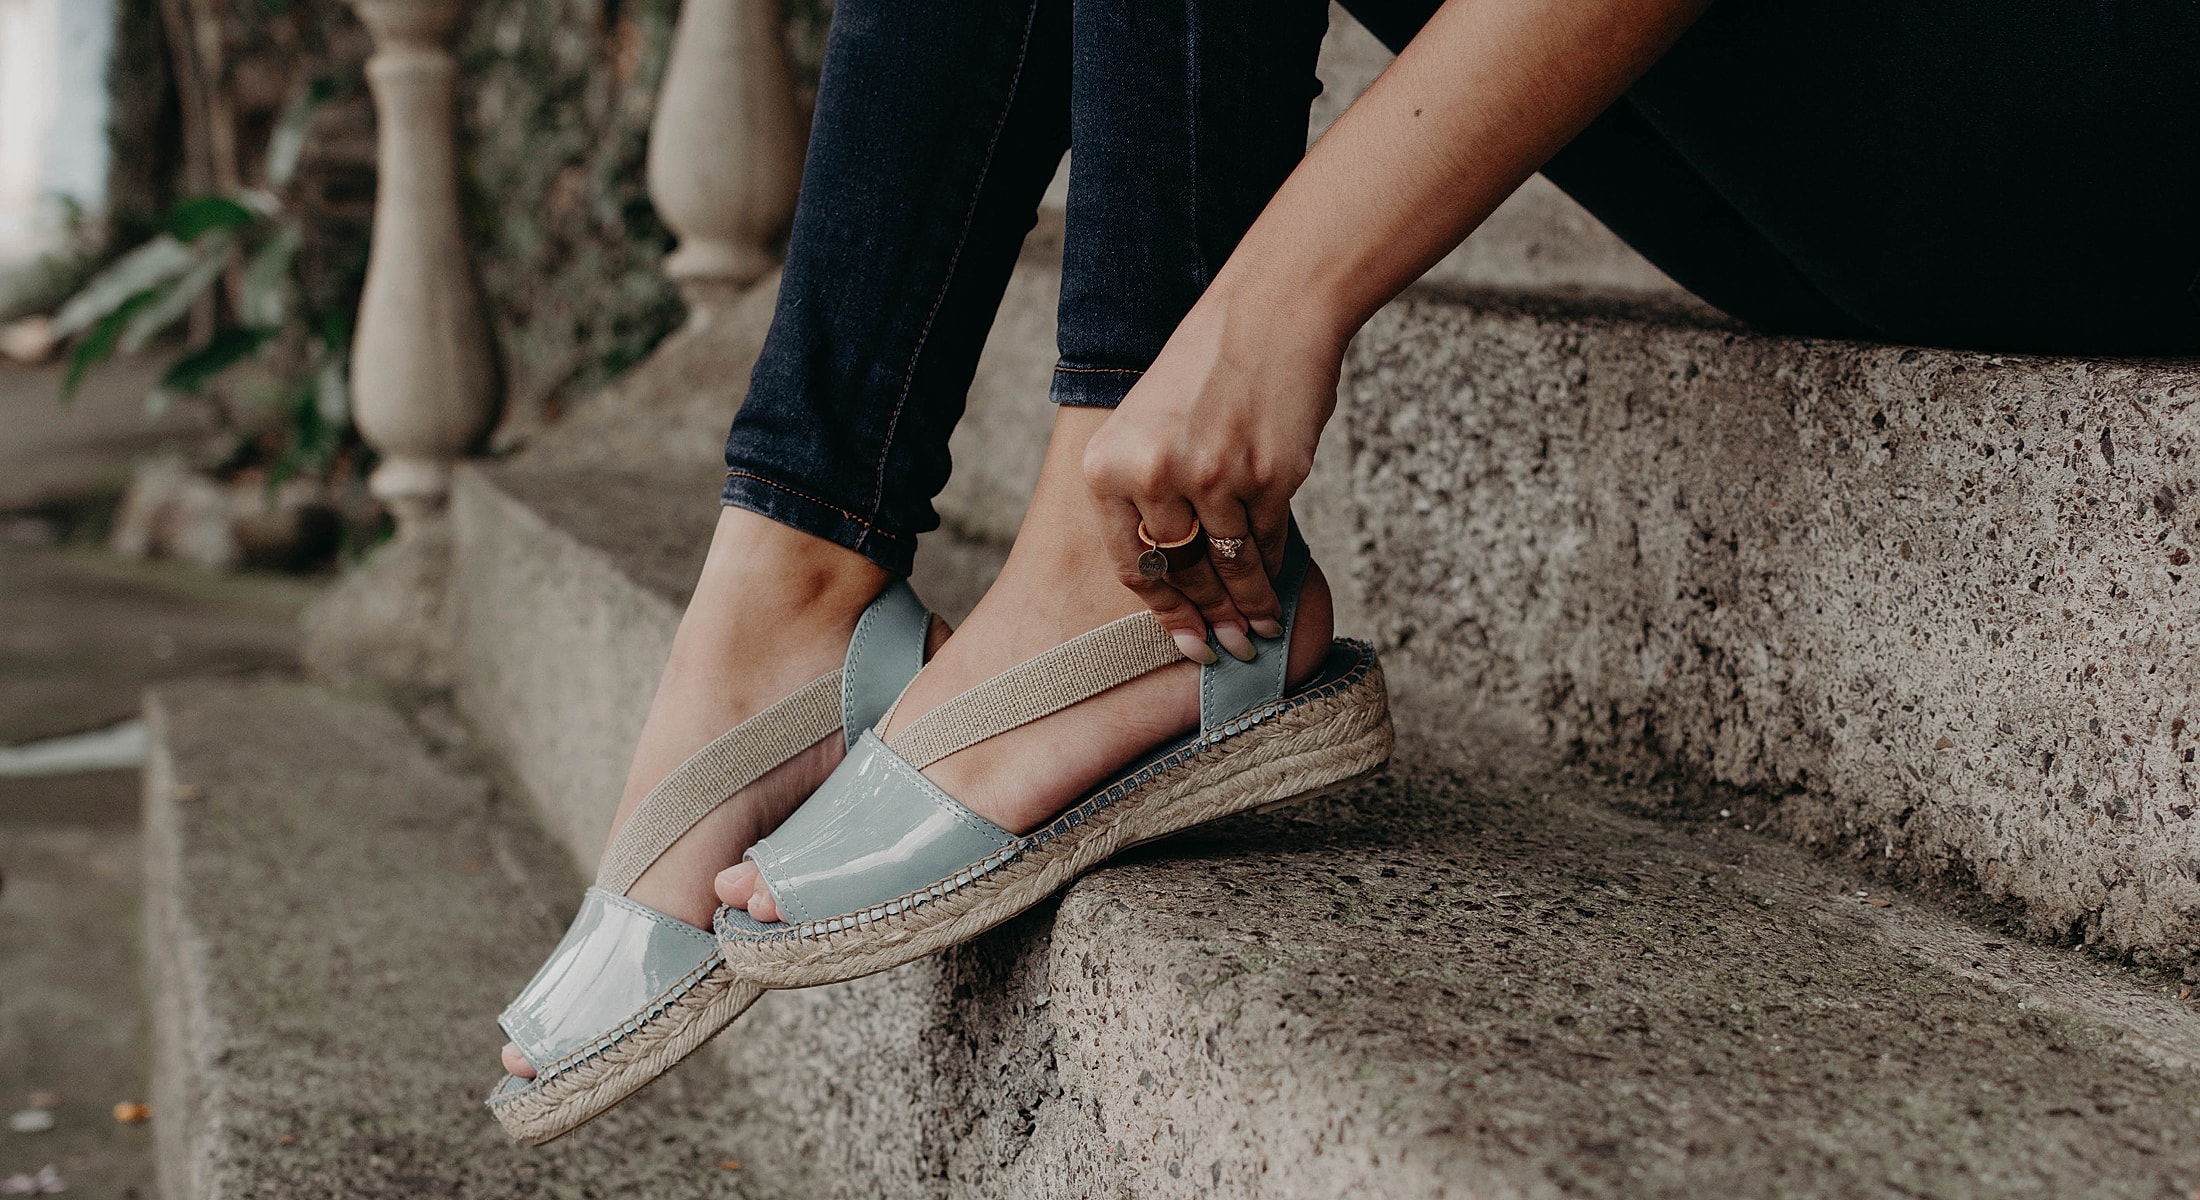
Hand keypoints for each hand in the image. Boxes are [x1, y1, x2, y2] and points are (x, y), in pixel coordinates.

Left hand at [1082, 285, 1344, 663]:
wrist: (1270, 312)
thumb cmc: (1207, 368)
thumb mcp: (1145, 425)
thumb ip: (1145, 492)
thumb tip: (1172, 573)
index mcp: (1108, 467)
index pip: (1133, 566)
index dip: (1164, 613)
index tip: (1187, 643)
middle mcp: (1153, 476)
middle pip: (1182, 575)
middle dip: (1209, 619)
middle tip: (1228, 650)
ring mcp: (1211, 478)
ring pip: (1229, 567)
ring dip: (1249, 607)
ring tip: (1261, 631)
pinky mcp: (1268, 477)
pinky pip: (1266, 542)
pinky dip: (1273, 569)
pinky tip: (1278, 587)